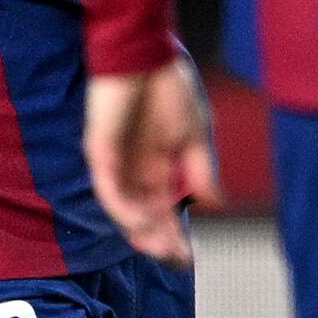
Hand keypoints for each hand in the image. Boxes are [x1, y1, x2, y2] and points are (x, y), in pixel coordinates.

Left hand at [81, 61, 217, 266]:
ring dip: (142, 232)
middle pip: (146, 215)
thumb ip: (202, 169)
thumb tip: (217, 204)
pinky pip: (109, 188)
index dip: (177, 233)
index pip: (167, 207)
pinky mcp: (100, 151)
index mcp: (160, 163)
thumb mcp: (196, 132)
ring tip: (161, 251)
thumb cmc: (170, 85)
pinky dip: (124, 208)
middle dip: (161, 241)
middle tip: (177, 264)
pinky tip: (140, 223)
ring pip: (127, 208)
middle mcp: (137, 168)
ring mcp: (117, 161)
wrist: (144, 53)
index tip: (190, 260)